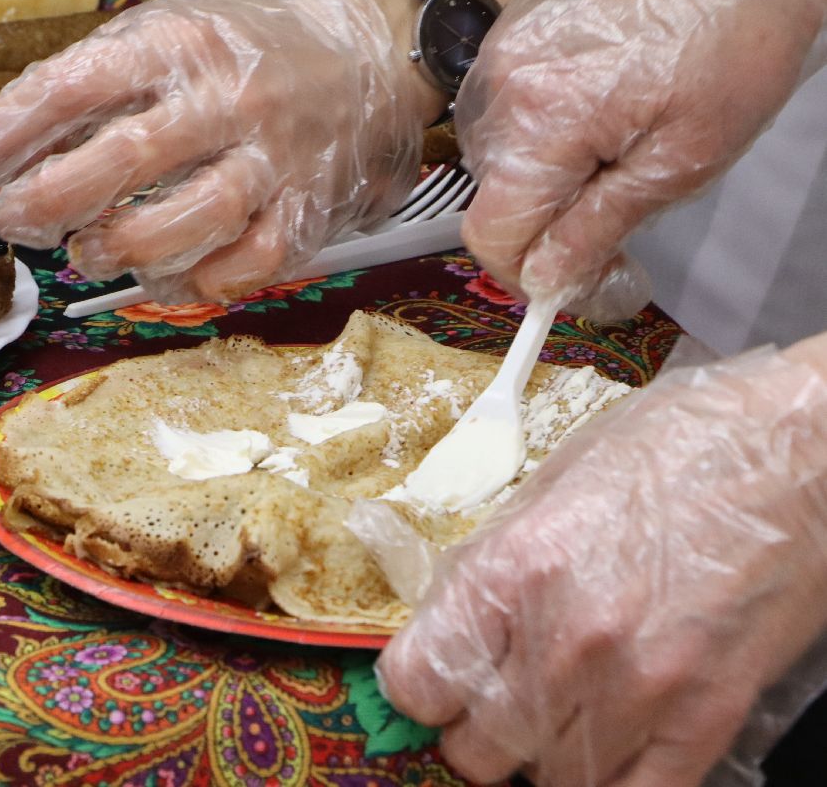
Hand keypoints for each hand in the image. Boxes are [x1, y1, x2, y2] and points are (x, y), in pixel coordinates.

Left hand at [0, 0, 439, 302]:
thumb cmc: (251, 43)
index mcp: (178, 42)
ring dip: (115, 249)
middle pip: (118, 164)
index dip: (2, 137)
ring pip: (181, 226)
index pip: (70, 89)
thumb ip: (90, 78)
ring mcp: (272, 160)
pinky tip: (160, 274)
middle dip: (46, 202)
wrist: (376, 47)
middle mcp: (226, 100)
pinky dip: (190, 283)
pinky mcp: (308, 212)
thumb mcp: (168, 28)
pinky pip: (243, 267)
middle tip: (14, 220)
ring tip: (86, 248)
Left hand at [376, 344, 826, 785]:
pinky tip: (610, 746)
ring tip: (563, 712)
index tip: (433, 684)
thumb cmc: (677, 451)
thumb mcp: (553, 488)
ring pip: (550, 780)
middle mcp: (566, 641)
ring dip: (545, 755)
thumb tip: (455, 626)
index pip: (416, 684)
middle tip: (499, 702)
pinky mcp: (708, 720)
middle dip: (478, 730)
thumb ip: (498, 566)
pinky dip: (611, 782)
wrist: (796, 453)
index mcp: (512, 570)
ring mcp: (639, 689)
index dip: (419, 690)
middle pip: (476, 749)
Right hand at [457, 0, 824, 317]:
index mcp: (540, 118)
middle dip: (548, 220)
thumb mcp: (682, 162)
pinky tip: (605, 109)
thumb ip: (599, 228)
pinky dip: (546, 128)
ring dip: (548, 172)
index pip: (492, 232)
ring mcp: (501, 49)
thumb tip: (548, 281)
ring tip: (620, 149)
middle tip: (620, 216)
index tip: (570, 282)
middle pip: (495, 195)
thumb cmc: (734, 50)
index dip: (527, 273)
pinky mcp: (513, 30)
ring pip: (500, 155)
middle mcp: (501, 82)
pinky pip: (508, 108)